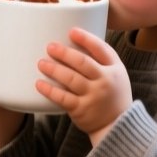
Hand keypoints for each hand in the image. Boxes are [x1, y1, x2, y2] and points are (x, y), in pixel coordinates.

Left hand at [36, 28, 130, 144]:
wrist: (117, 125)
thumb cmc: (112, 95)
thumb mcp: (116, 75)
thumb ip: (101, 61)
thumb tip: (75, 42)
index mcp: (115, 69)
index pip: (101, 49)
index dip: (86, 39)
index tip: (71, 31)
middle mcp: (106, 81)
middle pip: (83, 62)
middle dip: (64, 53)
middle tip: (50, 46)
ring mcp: (93, 96)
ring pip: (70, 78)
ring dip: (53, 69)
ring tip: (41, 63)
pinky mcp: (81, 109)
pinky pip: (62, 97)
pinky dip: (49, 90)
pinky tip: (39, 84)